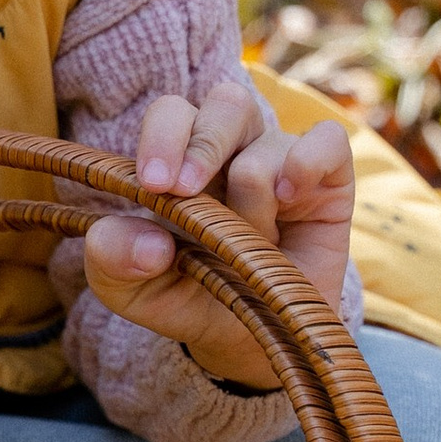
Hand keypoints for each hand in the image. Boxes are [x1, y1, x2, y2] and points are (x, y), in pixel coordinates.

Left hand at [80, 83, 356, 393]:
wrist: (247, 340)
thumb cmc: (187, 298)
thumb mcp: (130, 290)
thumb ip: (111, 259)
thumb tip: (148, 243)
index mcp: (181, 159)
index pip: (172, 113)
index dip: (162, 138)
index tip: (154, 185)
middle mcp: (234, 149)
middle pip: (226, 101)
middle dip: (202, 144)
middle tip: (183, 191)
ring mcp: (282, 160)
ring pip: (268, 137)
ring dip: (251, 187)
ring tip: (250, 238)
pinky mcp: (329, 180)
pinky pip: (328, 141)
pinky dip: (307, 162)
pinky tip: (290, 199)